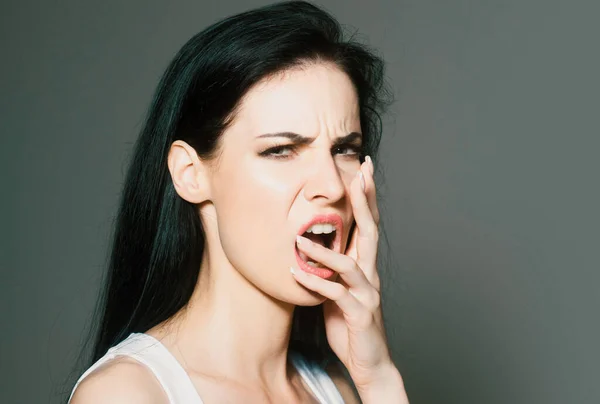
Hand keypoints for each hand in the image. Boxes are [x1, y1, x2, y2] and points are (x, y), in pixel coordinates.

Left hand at [292, 156, 394, 389]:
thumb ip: (329, 267)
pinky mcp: (359, 316)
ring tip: (300, 239)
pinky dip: (315, 284)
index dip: (367, 197)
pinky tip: (296, 274)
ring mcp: (367, 295)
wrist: (368, 361)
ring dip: (324, 250)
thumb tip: (308, 244)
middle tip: (362, 174)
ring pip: (349, 265)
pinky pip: (336, 296)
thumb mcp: (337, 288)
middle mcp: (370, 275)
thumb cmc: (349, 323)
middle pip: (370, 232)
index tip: (364, 170)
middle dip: (366, 202)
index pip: (368, 225)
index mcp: (364, 266)